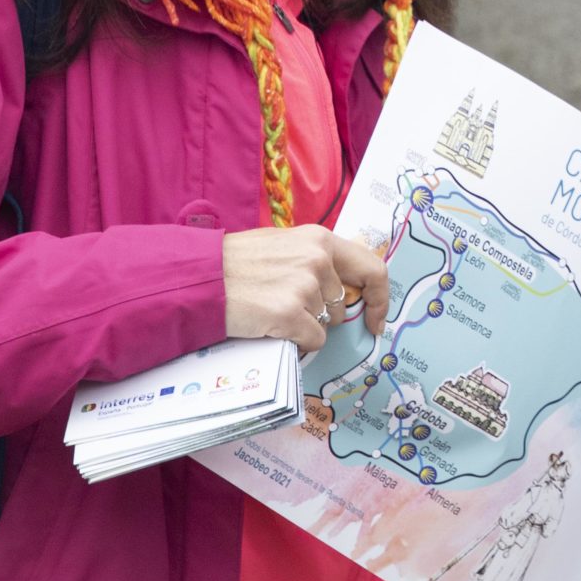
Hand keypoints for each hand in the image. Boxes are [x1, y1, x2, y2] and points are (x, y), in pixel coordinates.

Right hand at [222, 224, 389, 354]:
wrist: (199, 278)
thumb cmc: (236, 264)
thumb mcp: (284, 246)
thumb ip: (315, 259)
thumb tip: (342, 286)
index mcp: (320, 239)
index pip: (372, 268)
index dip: (380, 298)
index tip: (376, 319)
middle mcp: (318, 259)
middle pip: (342, 304)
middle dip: (323, 315)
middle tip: (292, 312)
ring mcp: (305, 286)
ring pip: (325, 324)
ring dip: (303, 325)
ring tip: (270, 310)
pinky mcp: (289, 313)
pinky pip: (312, 340)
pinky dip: (296, 341)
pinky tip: (271, 326)